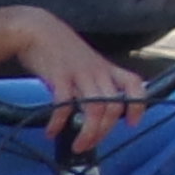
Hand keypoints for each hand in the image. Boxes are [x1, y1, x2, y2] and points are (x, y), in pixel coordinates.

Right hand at [4, 11, 148, 149]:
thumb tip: (94, 108)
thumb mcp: (85, 62)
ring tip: (78, 145)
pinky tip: (52, 131)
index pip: (133, 83)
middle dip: (104, 132)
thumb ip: (92, 82)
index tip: (132, 122)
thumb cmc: (58, 48)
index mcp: (105, 68)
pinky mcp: (60, 78)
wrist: (36, 30)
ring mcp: (80, 74)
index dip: (138, 104)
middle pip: (113, 107)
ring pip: (95, 110)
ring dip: (88, 134)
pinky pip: (64, 106)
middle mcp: (97, 72)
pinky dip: (59, 123)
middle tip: (90, 144)